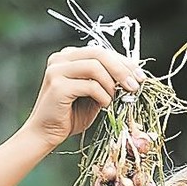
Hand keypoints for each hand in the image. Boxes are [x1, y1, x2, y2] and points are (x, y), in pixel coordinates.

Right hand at [20, 45, 146, 149]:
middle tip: (136, 86)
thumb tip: (133, 75)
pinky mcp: (57, 85)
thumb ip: (107, 81)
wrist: (46, 133)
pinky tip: (104, 105)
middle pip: (99, 54)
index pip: (101, 51)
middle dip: (122, 69)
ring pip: (95, 66)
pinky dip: (103, 96)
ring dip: (112, 84)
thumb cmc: (71, 115)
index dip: (124, 62)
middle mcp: (60, 58)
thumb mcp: (94, 94)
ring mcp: (57, 70)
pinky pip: (90, 85)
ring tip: (114, 99)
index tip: (140, 76)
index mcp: (69, 56)